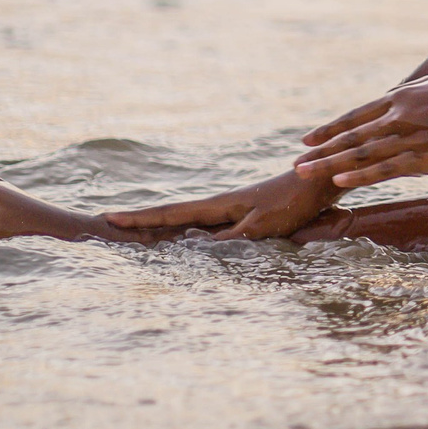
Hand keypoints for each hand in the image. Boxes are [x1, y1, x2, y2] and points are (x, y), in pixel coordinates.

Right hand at [104, 170, 338, 239]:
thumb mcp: (259, 228)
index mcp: (218, 206)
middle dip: (142, 220)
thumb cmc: (292, 204)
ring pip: (189, 220)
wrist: (320, 181)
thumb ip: (228, 240)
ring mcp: (232, 208)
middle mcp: (220, 205)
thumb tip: (192, 247)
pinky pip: (208, 224)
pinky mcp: (246, 214)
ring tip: (135, 229)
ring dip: (162, 225)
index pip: (170, 214)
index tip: (108, 218)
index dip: (140, 218)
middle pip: (172, 215)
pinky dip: (190, 229)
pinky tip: (186, 234)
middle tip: (108, 222)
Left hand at [294, 71, 427, 189]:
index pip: (355, 116)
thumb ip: (414, 95)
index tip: (308, 140)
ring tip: (303, 173)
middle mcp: (397, 116)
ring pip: (359, 153)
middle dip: (320, 151)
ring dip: (328, 164)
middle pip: (350, 136)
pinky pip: (385, 168)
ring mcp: (409, 136)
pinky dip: (360, 175)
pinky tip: (339, 181)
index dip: (329, 129)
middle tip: (295, 163)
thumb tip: (399, 96)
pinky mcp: (424, 156)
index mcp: (400, 98)